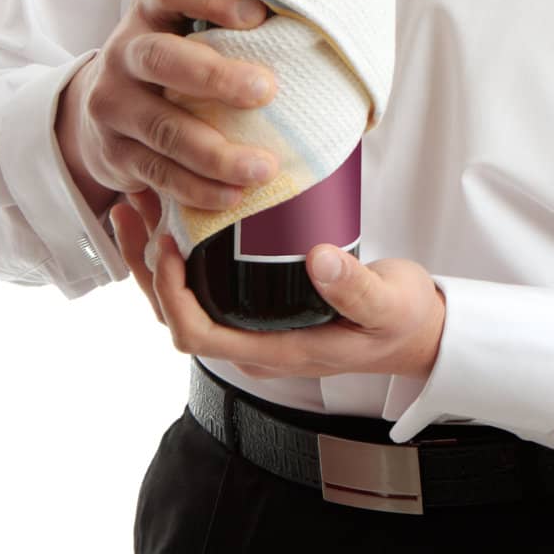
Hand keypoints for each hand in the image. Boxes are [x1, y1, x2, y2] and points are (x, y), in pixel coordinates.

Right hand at [55, 0, 280, 215]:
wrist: (99, 108)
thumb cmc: (173, 61)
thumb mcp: (187, 30)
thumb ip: (233, 26)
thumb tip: (323, 30)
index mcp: (151, 12)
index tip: (257, 15)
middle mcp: (125, 53)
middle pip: (162, 60)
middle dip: (215, 77)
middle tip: (267, 90)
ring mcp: (114, 106)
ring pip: (163, 129)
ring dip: (216, 153)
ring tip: (263, 167)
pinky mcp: (116, 153)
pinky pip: (159, 173)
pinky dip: (199, 188)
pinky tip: (233, 194)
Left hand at [111, 195, 446, 381]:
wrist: (417, 332)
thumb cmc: (402, 320)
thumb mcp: (389, 302)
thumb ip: (356, 287)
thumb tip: (318, 260)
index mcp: (274, 350)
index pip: (198, 335)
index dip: (172, 294)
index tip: (171, 243)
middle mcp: (253, 345)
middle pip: (175, 317)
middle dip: (146, 267)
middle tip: (136, 207)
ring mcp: (253, 329)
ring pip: (182, 302)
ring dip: (154, 259)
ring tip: (142, 203)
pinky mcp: (257, 310)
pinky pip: (203, 289)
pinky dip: (180, 256)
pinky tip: (177, 215)